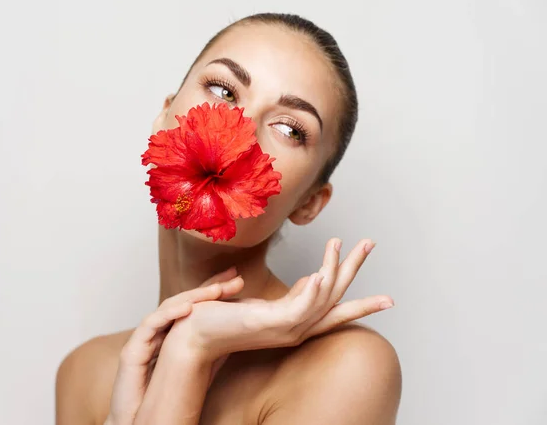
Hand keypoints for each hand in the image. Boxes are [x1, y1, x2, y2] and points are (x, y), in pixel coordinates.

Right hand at [105, 268, 243, 424]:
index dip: (216, 290)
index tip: (238, 280)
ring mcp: (144, 339)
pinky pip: (151, 325)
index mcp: (173, 333)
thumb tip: (241, 333)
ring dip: (194, 297)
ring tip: (217, 291)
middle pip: (186, 301)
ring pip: (169, 308)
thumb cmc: (167, 399)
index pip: (197, 305)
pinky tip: (188, 309)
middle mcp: (159, 332)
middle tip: (234, 276)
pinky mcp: (132, 351)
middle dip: (210, 287)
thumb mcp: (200, 369)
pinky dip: (169, 314)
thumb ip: (214, 349)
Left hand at [163, 238, 393, 362]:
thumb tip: (303, 276)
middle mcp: (296, 328)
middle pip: (336, 297)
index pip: (334, 307)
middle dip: (354, 269)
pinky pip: (299, 308)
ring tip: (340, 242)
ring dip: (334, 269)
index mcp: (294, 321)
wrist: (193, 337)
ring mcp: (285, 329)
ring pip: (322, 298)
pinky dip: (312, 291)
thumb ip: (285, 294)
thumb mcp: (258, 302)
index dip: (359, 299)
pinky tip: (320, 272)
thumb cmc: (221, 318)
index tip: (386, 295)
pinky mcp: (270, 325)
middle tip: (370, 243)